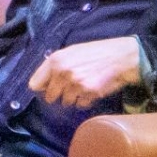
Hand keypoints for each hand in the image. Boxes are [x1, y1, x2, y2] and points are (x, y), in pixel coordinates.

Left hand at [27, 36, 141, 108]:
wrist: (122, 58)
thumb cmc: (96, 53)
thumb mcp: (71, 52)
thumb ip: (54, 65)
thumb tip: (41, 83)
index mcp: (55, 60)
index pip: (34, 84)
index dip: (42, 87)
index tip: (48, 87)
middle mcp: (62, 72)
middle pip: (49, 97)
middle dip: (58, 94)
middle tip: (69, 88)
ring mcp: (75, 84)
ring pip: (65, 102)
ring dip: (72, 98)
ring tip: (83, 87)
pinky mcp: (88, 93)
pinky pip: (79, 104)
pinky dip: (85, 101)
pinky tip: (91, 91)